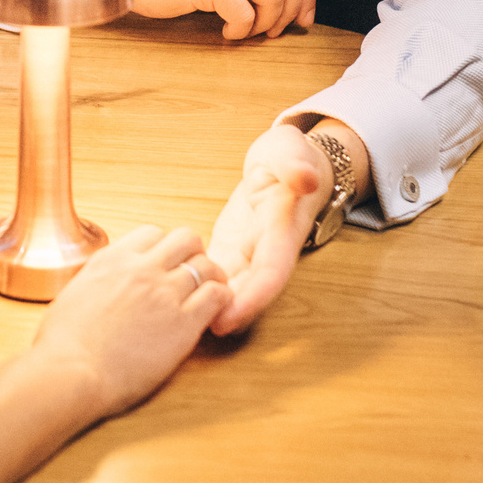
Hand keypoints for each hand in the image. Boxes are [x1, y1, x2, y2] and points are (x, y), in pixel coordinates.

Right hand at [29, 225, 227, 417]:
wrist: (71, 372)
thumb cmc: (62, 344)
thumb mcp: (74, 294)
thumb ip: (97, 280)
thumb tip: (105, 282)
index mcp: (113, 259)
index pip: (152, 233)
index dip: (164, 247)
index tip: (165, 263)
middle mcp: (142, 268)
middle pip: (186, 238)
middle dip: (194, 253)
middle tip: (194, 273)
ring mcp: (165, 293)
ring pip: (207, 264)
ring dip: (213, 276)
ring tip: (211, 292)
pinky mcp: (183, 323)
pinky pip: (217, 295)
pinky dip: (222, 298)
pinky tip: (215, 311)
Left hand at [202, 123, 330, 334]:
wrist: (284, 161)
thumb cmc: (290, 155)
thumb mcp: (293, 150)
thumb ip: (297, 165)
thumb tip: (305, 179)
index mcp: (283, 229)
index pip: (272, 273)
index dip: (254, 298)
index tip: (230, 317)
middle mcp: (268, 249)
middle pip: (251, 291)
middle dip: (229, 314)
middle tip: (198, 332)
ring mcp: (249, 252)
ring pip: (232, 288)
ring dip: (213, 307)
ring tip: (183, 323)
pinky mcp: (231, 249)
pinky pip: (217, 275)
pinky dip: (201, 288)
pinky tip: (176, 298)